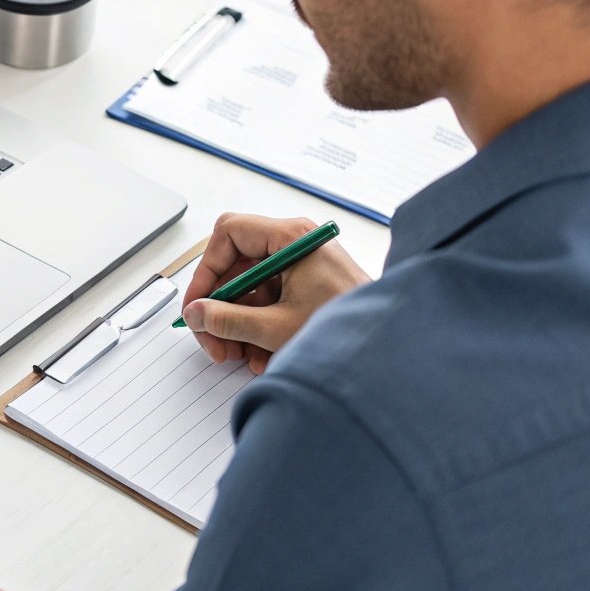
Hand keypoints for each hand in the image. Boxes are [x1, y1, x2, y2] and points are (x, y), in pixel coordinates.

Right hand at [182, 214, 369, 372]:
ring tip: (240, 355)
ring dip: (239, 323)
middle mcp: (295, 244)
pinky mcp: (309, 284)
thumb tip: (196, 313)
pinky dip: (259, 325)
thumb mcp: (276, 327)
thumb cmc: (347, 328)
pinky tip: (262, 354)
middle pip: (236, 266)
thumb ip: (227, 320)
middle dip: (221, 307)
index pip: (228, 235)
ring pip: (251, 287)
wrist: (393, 349)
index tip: (198, 303)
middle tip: (213, 338)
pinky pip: (270, 298)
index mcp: (290, 238)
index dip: (206, 270)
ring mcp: (303, 264)